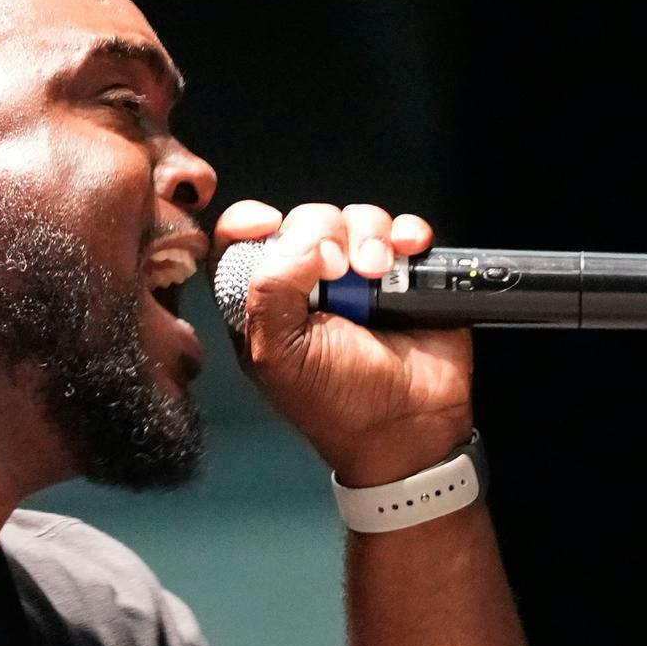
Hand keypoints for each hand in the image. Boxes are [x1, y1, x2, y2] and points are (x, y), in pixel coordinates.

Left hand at [215, 200, 473, 484]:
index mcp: (263, 301)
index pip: (238, 241)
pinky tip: (407, 250)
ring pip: (354, 218)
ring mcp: (357, 275)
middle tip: (337, 269)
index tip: (266, 225)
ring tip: (376, 272)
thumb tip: (304, 240)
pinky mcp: (404, 274)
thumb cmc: (335, 402)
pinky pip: (403, 230)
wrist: (407, 427)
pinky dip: (408, 232)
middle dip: (321, 233)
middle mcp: (307, 282)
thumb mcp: (279, 354)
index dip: (246, 222)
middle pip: (304, 220)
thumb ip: (269, 292)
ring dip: (368, 235)